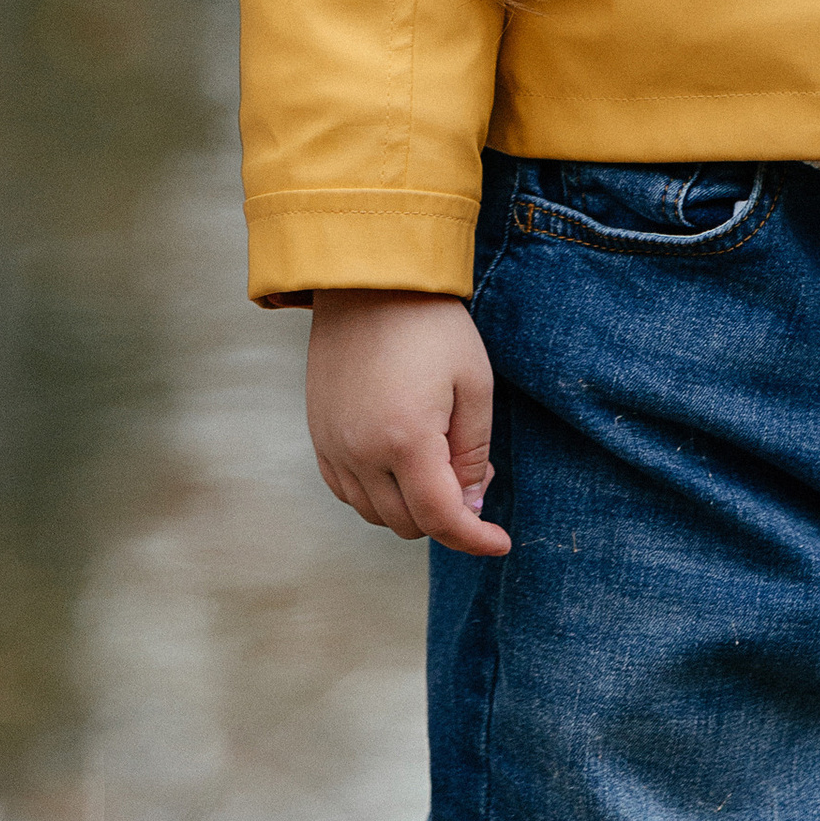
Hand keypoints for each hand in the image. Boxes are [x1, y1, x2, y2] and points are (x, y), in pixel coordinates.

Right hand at [306, 290, 510, 553]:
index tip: (501, 543)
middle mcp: (361, 453)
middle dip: (447, 513)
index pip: (441, 518)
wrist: (368, 278)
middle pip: (407, 523)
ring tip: (439, 458)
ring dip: (411, 505)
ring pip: (375, 513)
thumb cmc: (430, 324)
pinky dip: (378, 493)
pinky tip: (401, 461)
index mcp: (405, 440)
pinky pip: (348, 492)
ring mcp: (333, 446)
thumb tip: (470, 505)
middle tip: (473, 470)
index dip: (474, 538)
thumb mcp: (473, 382)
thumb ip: (473, 452)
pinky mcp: (318, 435)